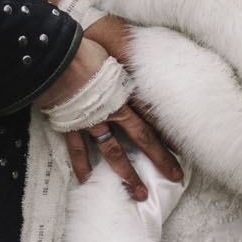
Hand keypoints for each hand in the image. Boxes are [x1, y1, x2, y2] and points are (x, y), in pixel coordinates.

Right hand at [39, 38, 181, 200]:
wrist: (57, 56)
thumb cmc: (85, 48)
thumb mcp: (113, 49)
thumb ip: (125, 60)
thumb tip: (136, 52)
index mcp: (126, 91)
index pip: (154, 115)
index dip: (170, 131)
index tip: (184, 148)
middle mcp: (114, 110)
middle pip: (143, 138)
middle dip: (160, 158)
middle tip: (175, 177)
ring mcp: (93, 120)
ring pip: (113, 152)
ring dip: (127, 173)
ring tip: (138, 193)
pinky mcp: (72, 125)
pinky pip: (78, 150)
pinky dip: (82, 167)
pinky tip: (87, 182)